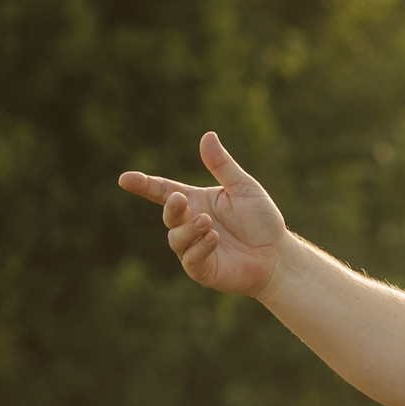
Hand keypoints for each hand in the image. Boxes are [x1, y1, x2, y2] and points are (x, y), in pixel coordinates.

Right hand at [117, 132, 286, 296]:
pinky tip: (213, 239)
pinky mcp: (202, 270)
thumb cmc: (262, 221)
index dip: (143, 185)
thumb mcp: (244, 188)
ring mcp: (194, 248)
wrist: (279, 255)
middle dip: (171, 207)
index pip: (163, 190)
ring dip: (188, 229)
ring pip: (176, 239)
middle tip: (181, 200)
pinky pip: (191, 259)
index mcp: (196, 201)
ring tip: (207, 223)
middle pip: (168, 214)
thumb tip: (207, 135)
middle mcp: (190, 224)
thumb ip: (223, 166)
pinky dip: (199, 248)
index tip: (124, 179)